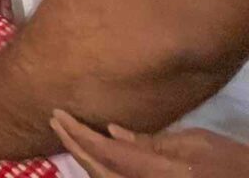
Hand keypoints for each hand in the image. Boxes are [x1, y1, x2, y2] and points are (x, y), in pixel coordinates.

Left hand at [51, 110, 248, 177]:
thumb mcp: (195, 142)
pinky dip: (100, 171)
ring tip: (68, 134)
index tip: (58, 113)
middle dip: (73, 145)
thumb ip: (151, 141)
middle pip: (98, 171)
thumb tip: (113, 131)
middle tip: (55, 120)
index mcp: (156, 171)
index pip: (105, 151)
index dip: (78, 133)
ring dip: (83, 159)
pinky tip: (91, 156)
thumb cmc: (229, 162)